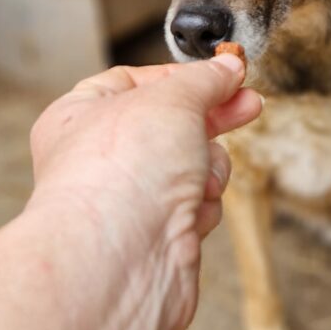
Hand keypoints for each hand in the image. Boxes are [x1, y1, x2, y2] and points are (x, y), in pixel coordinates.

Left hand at [28, 55, 261, 329]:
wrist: (121, 262)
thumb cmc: (120, 175)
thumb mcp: (172, 100)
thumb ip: (205, 80)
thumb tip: (227, 67)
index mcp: (81, 116)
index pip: (137, 81)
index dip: (184, 77)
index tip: (226, 74)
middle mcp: (100, 158)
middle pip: (170, 125)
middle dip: (213, 119)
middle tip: (249, 106)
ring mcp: (129, 198)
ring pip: (192, 165)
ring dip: (209, 168)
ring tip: (201, 177)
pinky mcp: (157, 234)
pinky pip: (197, 204)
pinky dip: (204, 205)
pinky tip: (192, 212)